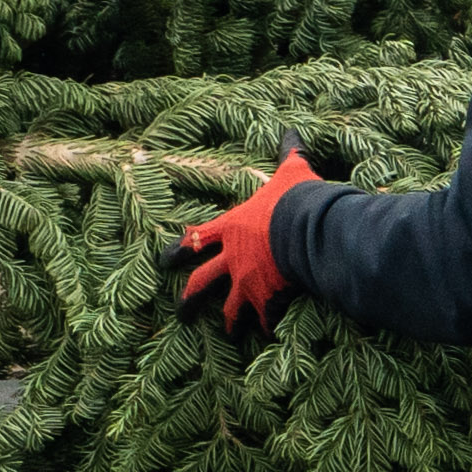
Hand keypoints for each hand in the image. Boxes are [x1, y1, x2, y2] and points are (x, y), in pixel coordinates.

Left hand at [168, 138, 320, 339]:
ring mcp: (246, 282)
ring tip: (227, 334)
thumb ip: (288, 154)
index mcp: (231, 228)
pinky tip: (266, 338)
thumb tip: (290, 132)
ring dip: (228, 322)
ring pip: (229, 308)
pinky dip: (265, 328)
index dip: (178, 251)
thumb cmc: (294, 198)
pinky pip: (263, 320)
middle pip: (201, 282)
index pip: (196, 240)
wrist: (308, 227)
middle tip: (179, 313)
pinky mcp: (267, 299)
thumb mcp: (290, 171)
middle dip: (189, 299)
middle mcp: (232, 258)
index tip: (163, 263)